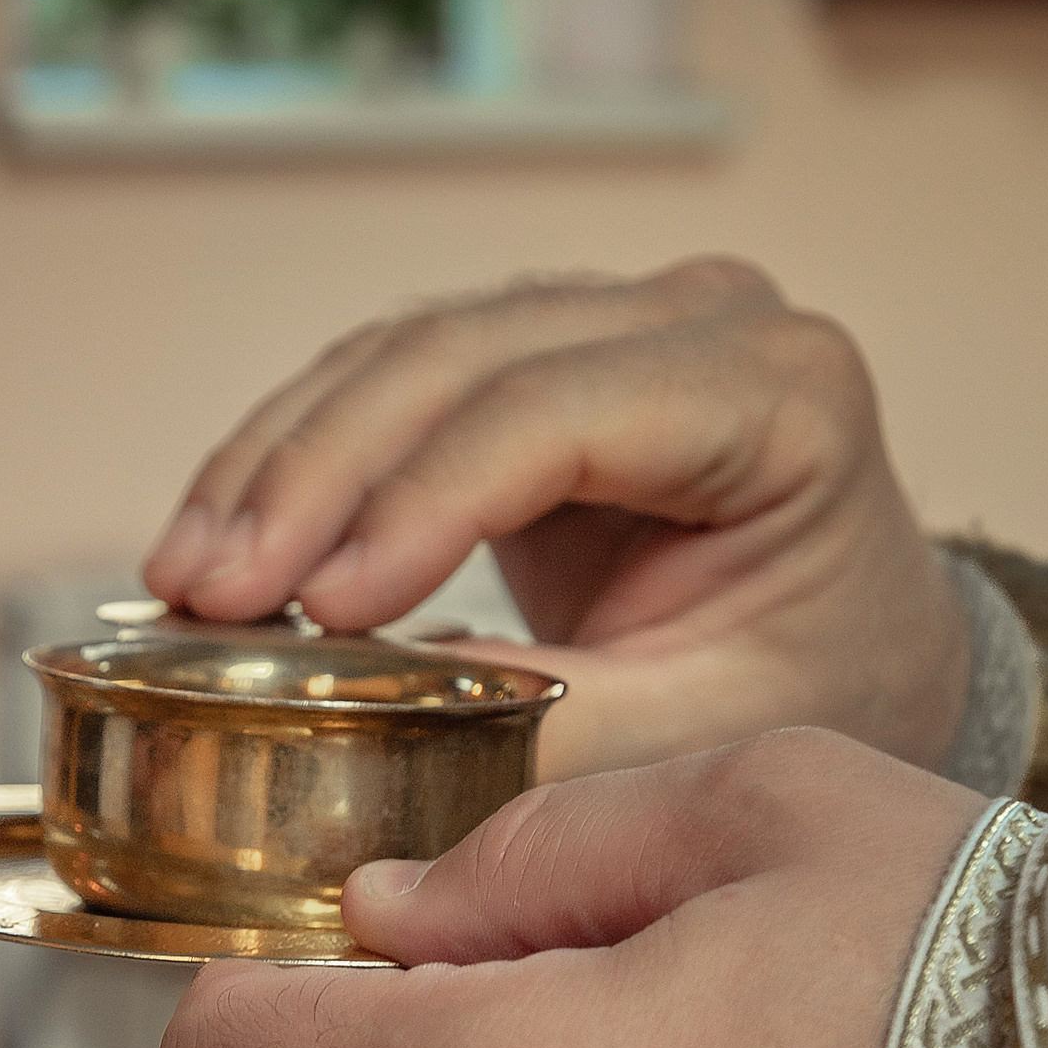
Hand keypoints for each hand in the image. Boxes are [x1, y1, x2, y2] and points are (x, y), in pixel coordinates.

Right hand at [141, 259, 969, 780]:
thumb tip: (362, 731)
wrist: (863, 648)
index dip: (421, 499)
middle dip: (314, 477)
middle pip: (461, 356)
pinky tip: (221, 540)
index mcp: (780, 393)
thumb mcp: (711, 726)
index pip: (561, 410)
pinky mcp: (538, 357)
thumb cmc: (817, 681)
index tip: (318, 606)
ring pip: (403, 354)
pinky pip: (391, 385)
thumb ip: (554, 724)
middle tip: (207, 595)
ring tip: (185, 579)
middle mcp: (697, 317)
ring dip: (277, 464)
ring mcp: (612, 320)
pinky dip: (297, 463)